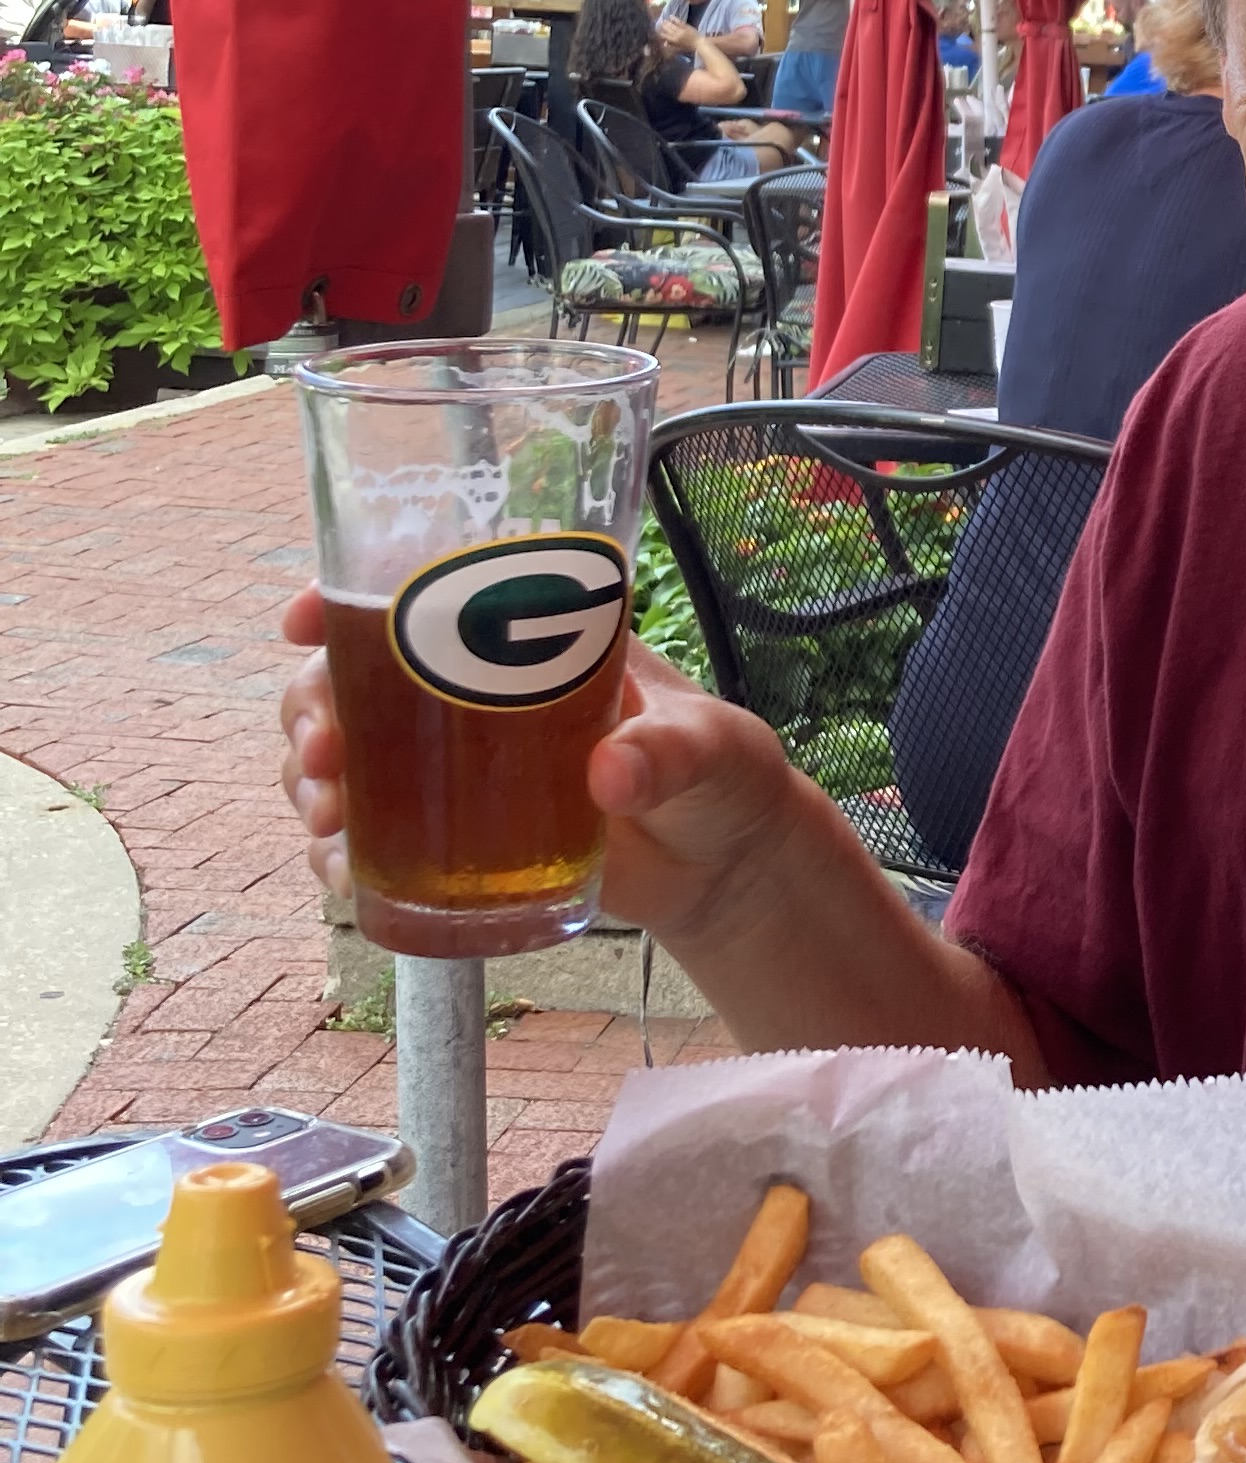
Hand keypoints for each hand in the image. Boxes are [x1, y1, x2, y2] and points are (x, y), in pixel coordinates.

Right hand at [278, 586, 810, 958]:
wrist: (727, 865)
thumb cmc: (722, 773)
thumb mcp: (711, 749)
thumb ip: (671, 754)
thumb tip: (611, 774)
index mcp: (531, 634)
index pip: (422, 591)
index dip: (345, 595)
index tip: (301, 620)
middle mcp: (475, 692)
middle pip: (354, 674)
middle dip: (311, 702)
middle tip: (323, 748)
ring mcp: (458, 767)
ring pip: (346, 753)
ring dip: (311, 776)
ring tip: (326, 815)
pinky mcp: (458, 837)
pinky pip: (372, 836)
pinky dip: (337, 849)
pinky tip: (338, 871)